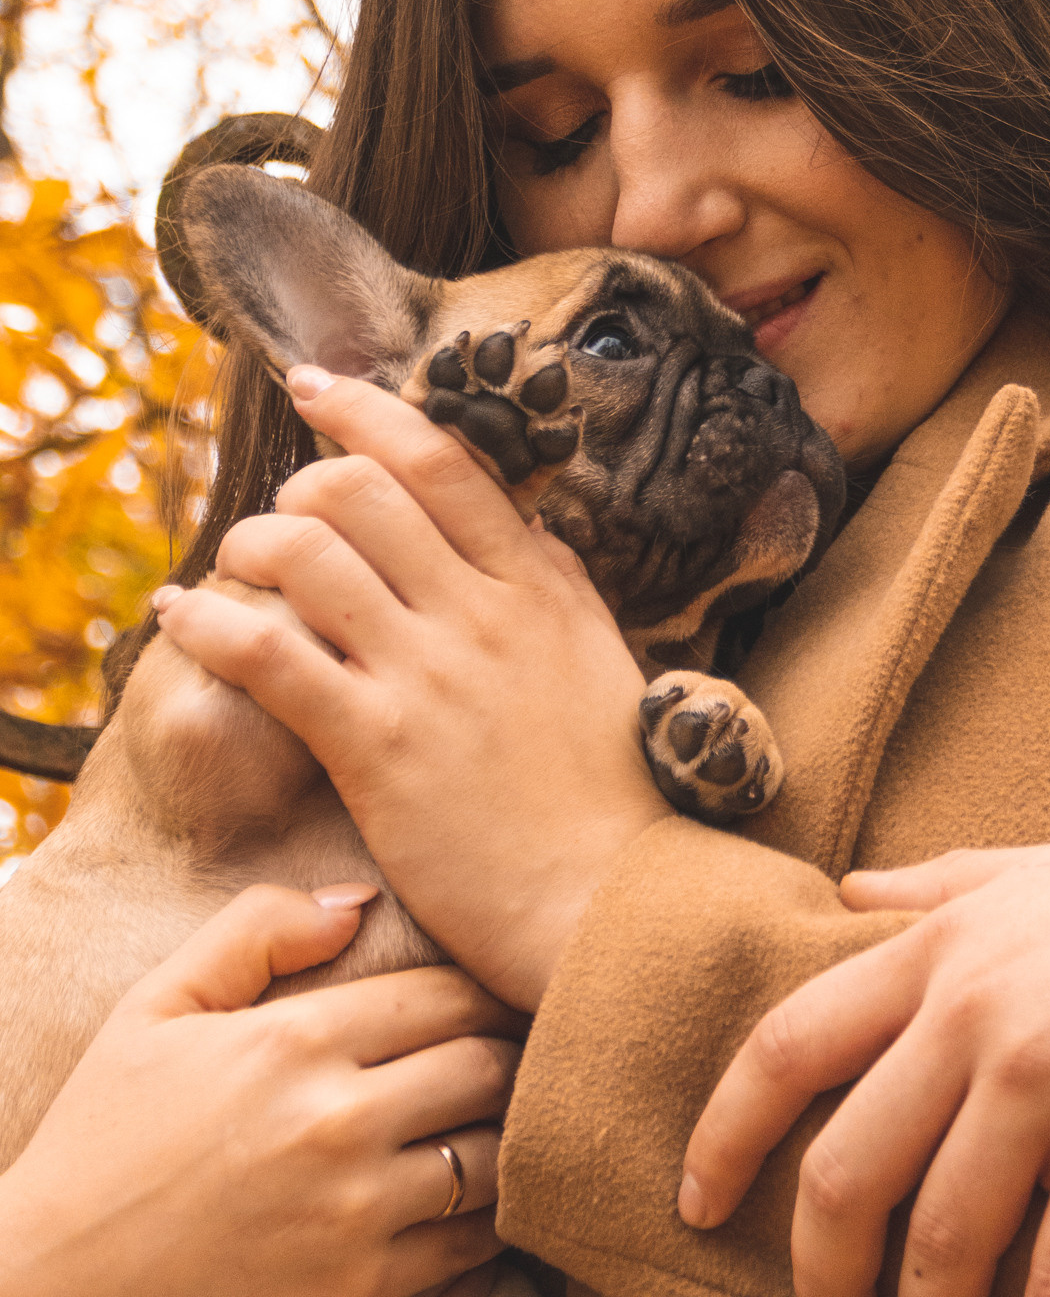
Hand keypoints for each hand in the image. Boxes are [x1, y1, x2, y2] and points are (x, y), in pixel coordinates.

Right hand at [0, 884, 515, 1296]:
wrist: (52, 1296)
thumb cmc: (102, 1142)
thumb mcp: (153, 1009)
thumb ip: (255, 931)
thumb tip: (359, 902)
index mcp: (295, 1040)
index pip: (450, 996)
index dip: (486, 993)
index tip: (496, 1001)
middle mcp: (337, 1120)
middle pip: (493, 1067)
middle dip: (515, 1056)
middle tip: (526, 1058)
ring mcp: (354, 1210)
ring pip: (497, 1155)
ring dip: (514, 1137)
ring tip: (513, 1125)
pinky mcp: (360, 1289)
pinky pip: (473, 1243)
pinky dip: (493, 1217)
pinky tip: (482, 1200)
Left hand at [152, 366, 668, 1008]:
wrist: (620, 906)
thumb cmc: (617, 804)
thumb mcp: (605, 666)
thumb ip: (553, 592)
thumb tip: (513, 527)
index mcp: (542, 585)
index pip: (441, 460)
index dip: (366, 412)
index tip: (319, 389)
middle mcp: (483, 612)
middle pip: (359, 489)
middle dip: (298, 486)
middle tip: (280, 516)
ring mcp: (428, 674)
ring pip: (305, 553)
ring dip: (248, 545)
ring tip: (231, 567)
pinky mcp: (376, 745)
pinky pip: (269, 652)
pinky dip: (210, 622)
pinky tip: (181, 619)